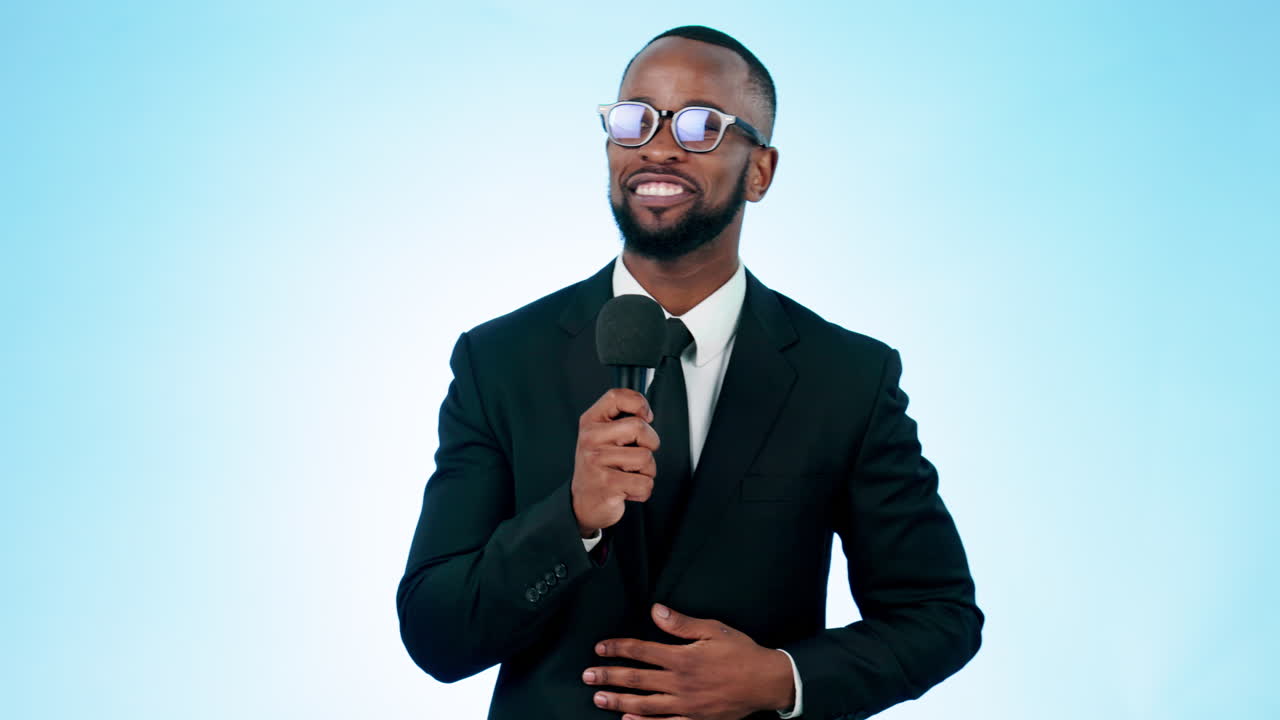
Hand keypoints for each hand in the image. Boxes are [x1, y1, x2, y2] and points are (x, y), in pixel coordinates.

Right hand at [571, 389, 659, 537]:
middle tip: (637, 454)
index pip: (617, 397)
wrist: (583, 502)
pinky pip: (645, 483)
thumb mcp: (602, 436)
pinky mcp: (607, 484)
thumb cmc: (599, 466)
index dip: (639, 403)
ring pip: (646, 457)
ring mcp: (597, 461)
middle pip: (639, 427)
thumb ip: (620, 419)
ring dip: (647, 471)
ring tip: (629, 474)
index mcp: (590, 422)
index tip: (646, 416)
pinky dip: (643, 490)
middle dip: (650, 443)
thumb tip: (646, 412)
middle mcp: (591, 438)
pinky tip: (627, 489)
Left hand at [583, 604, 795, 719]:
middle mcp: (679, 682)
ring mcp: (686, 703)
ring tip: (598, 698)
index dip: (618, 649)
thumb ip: (681, 623)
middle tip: (587, 676)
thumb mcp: (712, 630)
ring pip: (644, 703)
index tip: (600, 648)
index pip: (641, 651)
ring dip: (619, 700)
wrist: (765, 681)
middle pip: (636, 679)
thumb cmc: (741, 653)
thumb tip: (656, 611)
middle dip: (609, 676)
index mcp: (681, 657)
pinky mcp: (695, 718)